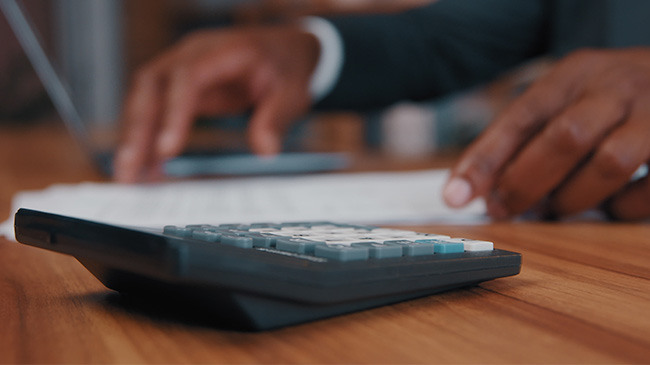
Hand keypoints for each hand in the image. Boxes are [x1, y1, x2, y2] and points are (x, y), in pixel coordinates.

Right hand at [114, 25, 319, 181]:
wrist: (284, 49)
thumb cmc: (286, 66)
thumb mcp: (292, 92)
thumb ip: (276, 118)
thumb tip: (265, 150)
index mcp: (222, 51)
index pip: (187, 77)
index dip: (173, 112)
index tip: (167, 149)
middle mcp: (192, 55)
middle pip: (151, 87)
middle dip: (137, 129)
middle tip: (128, 168)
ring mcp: (181, 69)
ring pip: (144, 98)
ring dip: (134, 137)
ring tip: (127, 175)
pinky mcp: (178, 87)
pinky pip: (154, 110)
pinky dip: (147, 138)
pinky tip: (145, 168)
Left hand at [443, 48, 649, 220]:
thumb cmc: (603, 98)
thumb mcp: (561, 100)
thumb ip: (518, 139)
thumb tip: (467, 190)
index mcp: (575, 74)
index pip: (522, 115)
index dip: (486, 160)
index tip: (457, 196)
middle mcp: (616, 88)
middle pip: (566, 137)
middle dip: (526, 183)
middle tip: (505, 209)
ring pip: (610, 163)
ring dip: (572, 198)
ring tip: (557, 207)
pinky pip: (649, 190)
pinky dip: (620, 208)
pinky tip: (606, 204)